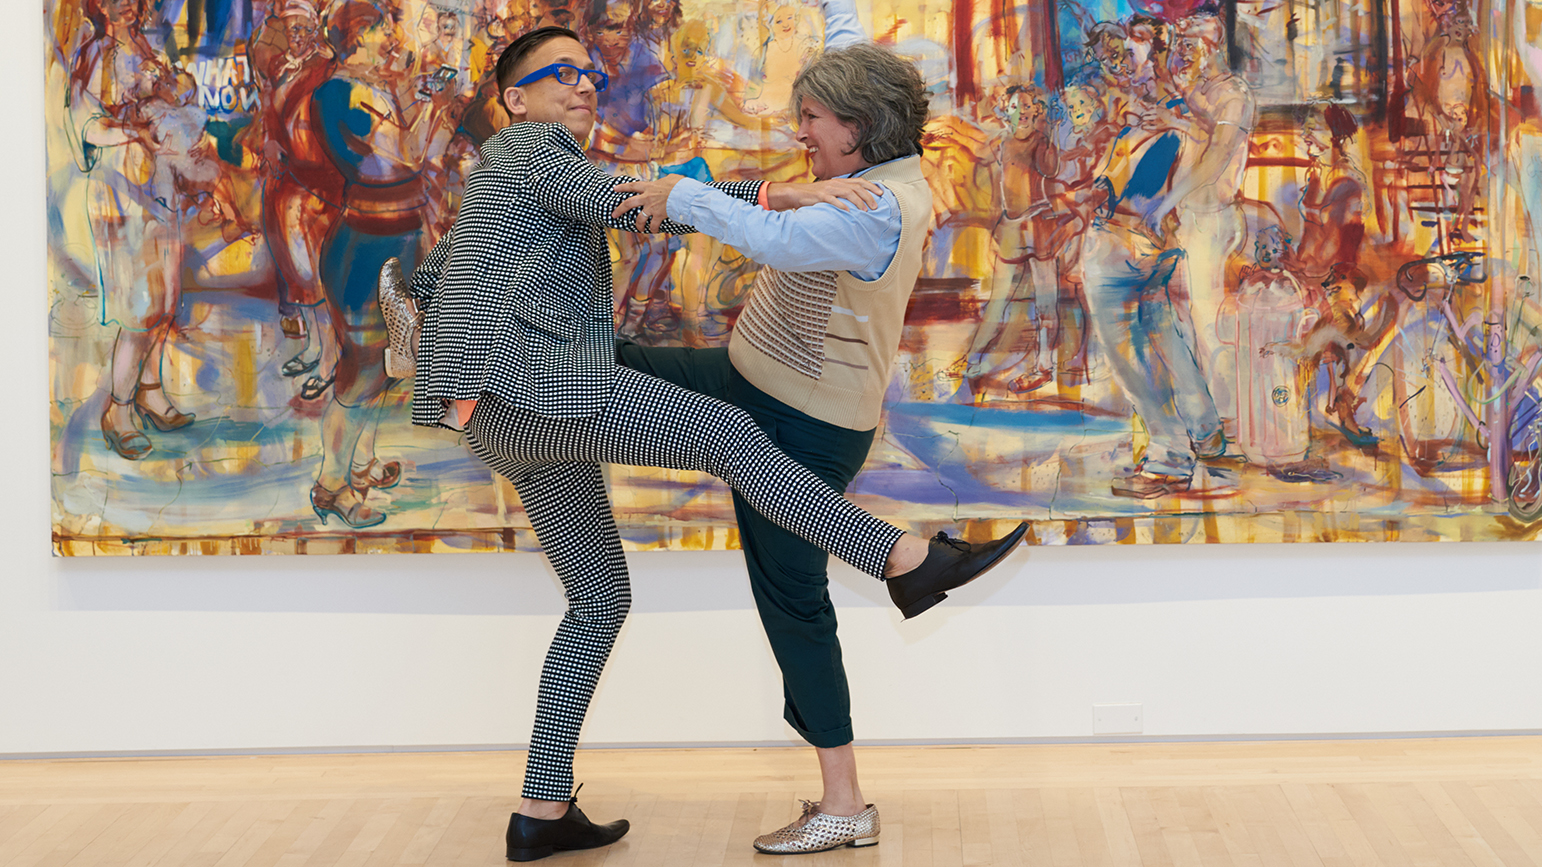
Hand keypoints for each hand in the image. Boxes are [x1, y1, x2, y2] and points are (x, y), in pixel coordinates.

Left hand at [612, 174, 686, 231]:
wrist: (685, 194)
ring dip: (638, 225)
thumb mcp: (671, 178)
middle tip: (614, 215)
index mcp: (649, 186)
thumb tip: (668, 178)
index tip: (614, 189)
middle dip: (620, 210)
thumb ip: (666, 179)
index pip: (632, 186)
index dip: (622, 187)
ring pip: (639, 218)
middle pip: (629, 203)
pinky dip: (653, 229)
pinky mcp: (659, 216)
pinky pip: (653, 225)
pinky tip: (654, 230)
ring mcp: (652, 207)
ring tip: (638, 228)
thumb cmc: (680, 185)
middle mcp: (647, 197)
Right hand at [767, 177, 883, 211]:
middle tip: (876, 206)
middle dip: (868, 196)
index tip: (881, 193)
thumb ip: (843, 193)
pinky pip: (833, 200)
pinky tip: (848, 212)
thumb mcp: (831, 191)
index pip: (859, 181)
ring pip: (848, 193)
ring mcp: (829, 189)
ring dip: (858, 202)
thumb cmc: (816, 195)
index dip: (871, 186)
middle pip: (857, 187)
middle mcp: (836, 183)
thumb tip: (857, 199)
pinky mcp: (821, 196)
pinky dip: (842, 206)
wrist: (798, 193)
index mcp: (840, 181)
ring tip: (865, 210)